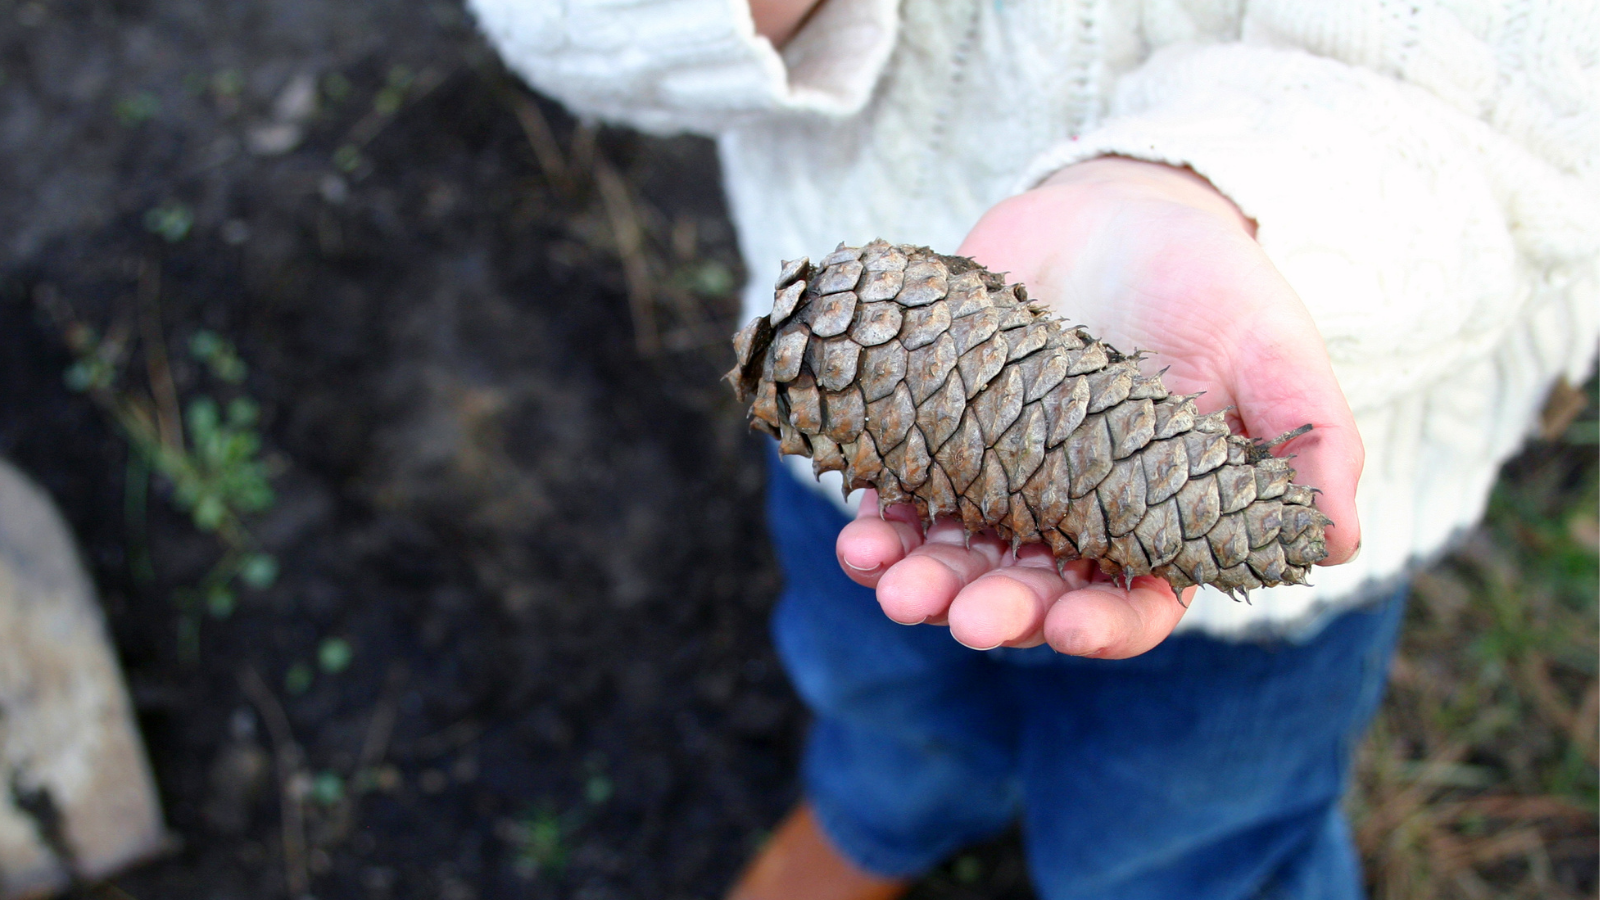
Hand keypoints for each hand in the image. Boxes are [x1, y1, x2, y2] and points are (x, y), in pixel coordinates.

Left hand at [836, 157, 1362, 657]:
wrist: (1121, 209)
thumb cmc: (1213, 286)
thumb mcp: (1273, 349)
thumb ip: (1311, 440)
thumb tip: (1340, 540)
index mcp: (1155, 522)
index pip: (1131, 602)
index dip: (1100, 625)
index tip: (1067, 627)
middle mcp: (1071, 518)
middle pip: (1029, 589)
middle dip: (991, 608)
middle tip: (957, 615)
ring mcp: (1001, 478)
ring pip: (956, 553)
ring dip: (919, 576)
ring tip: (884, 576)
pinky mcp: (942, 432)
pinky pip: (903, 490)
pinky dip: (879, 515)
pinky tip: (859, 528)